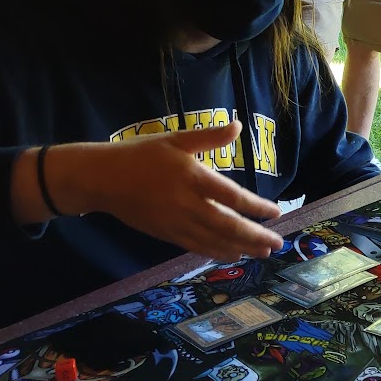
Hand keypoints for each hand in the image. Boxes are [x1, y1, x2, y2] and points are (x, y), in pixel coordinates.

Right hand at [61, 122, 283, 261]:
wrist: (102, 178)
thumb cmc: (141, 155)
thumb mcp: (176, 139)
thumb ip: (209, 137)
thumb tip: (238, 126)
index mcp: (193, 177)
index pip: (233, 197)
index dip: (257, 207)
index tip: (276, 212)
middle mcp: (187, 203)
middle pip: (228, 225)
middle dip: (256, 236)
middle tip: (278, 243)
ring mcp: (176, 222)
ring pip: (215, 240)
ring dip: (242, 248)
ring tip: (263, 252)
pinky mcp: (166, 234)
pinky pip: (197, 246)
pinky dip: (217, 252)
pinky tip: (233, 254)